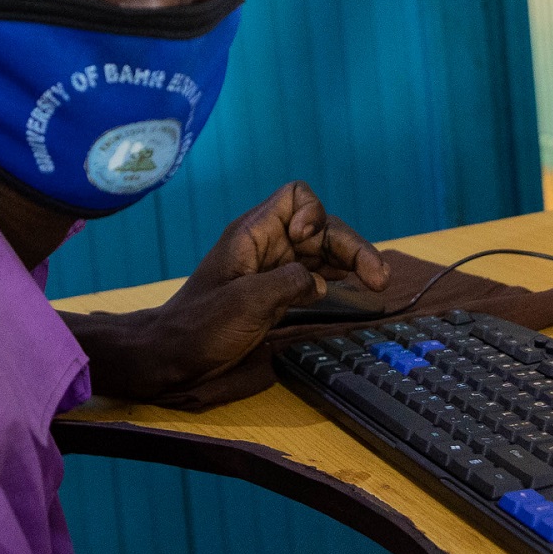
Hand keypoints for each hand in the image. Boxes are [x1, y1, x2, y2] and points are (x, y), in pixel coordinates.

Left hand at [66, 183, 388, 406]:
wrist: (173, 357)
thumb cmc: (202, 327)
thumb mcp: (248, 302)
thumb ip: (290, 282)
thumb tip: (319, 281)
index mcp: (254, 234)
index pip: (296, 196)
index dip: (314, 213)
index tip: (312, 243)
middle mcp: (267, 245)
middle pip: (321, 228)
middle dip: (350, 245)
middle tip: (378, 278)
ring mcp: (274, 269)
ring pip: (323, 252)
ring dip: (352, 263)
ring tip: (378, 283)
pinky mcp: (277, 293)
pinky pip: (315, 275)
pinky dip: (338, 280)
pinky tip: (356, 291)